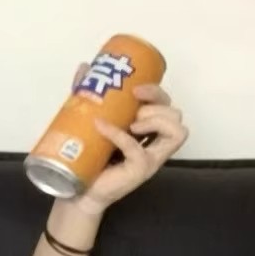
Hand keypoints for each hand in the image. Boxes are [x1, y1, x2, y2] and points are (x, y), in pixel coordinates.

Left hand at [70, 65, 188, 217]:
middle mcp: (155, 142)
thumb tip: (85, 67)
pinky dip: (120, 135)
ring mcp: (151, 158)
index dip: (157, 91)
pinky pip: (139, 150)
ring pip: (177, 131)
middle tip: (133, 109)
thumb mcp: (90, 119)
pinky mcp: (140, 171)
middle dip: (157, 105)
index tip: (135, 88)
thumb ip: (87, 95)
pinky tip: (102, 128)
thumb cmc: (89, 155)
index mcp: (147, 128)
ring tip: (131, 123)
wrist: (77, 188)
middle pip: (176, 114)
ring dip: (155, 120)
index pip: (166, 103)